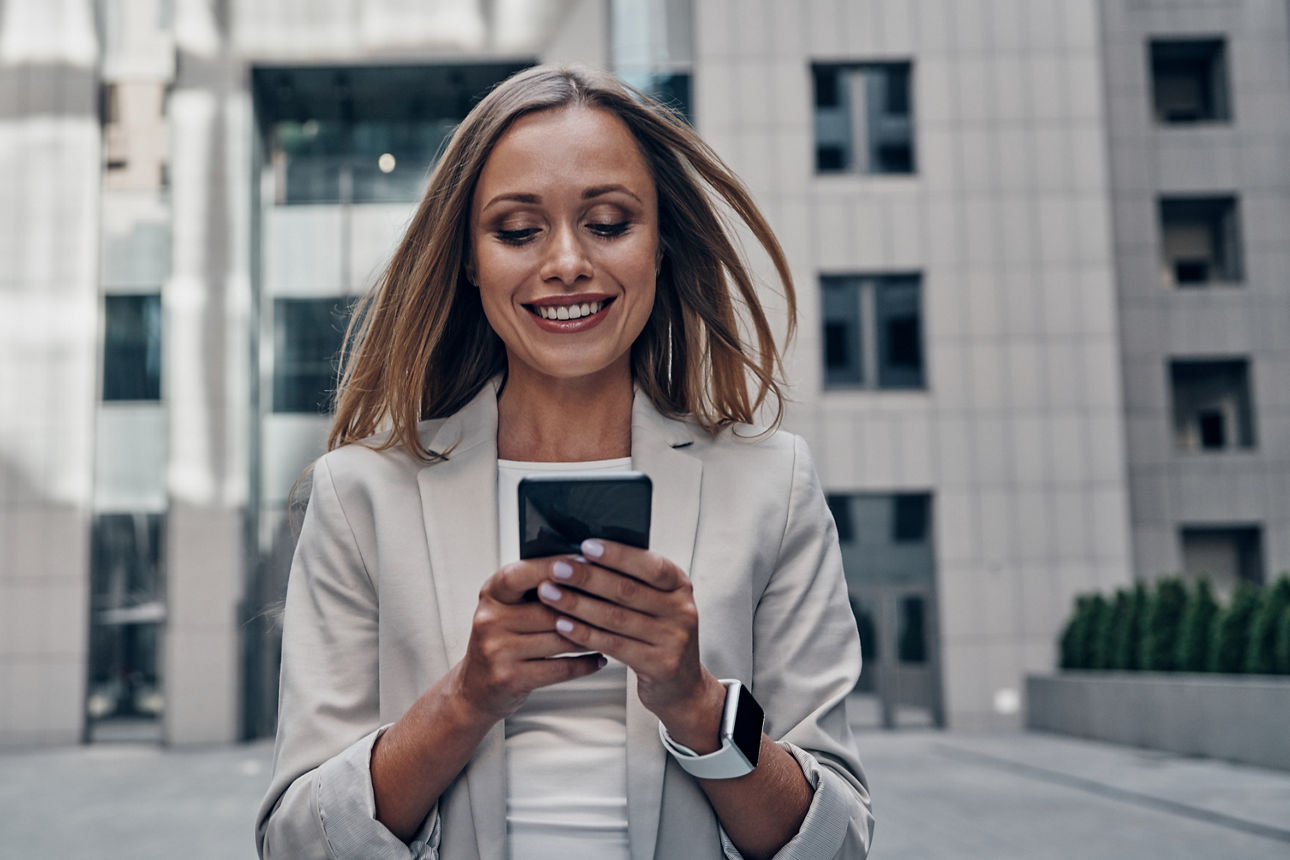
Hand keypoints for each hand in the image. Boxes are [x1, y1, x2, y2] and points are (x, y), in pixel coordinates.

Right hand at [453, 561, 605, 721]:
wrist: (473, 689)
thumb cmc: (500, 641)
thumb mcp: (506, 608)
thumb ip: (532, 589)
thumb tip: (580, 567)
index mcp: (490, 595)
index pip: (521, 574)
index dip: (553, 567)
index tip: (585, 563)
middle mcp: (490, 620)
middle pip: (549, 609)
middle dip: (585, 607)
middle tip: (614, 603)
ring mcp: (497, 651)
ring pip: (559, 639)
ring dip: (591, 636)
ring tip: (612, 631)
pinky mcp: (509, 678)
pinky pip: (559, 668)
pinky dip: (584, 664)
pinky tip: (598, 658)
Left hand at [535, 539, 725, 734]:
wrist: (681, 684)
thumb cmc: (658, 634)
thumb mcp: (658, 603)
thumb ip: (632, 580)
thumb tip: (584, 556)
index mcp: (680, 586)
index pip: (650, 564)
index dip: (617, 555)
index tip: (586, 546)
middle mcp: (681, 610)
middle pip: (627, 590)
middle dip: (587, 577)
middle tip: (557, 569)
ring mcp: (673, 639)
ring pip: (616, 618)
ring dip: (577, 604)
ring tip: (549, 594)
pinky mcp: (659, 665)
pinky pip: (613, 645)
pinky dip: (584, 633)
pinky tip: (562, 624)